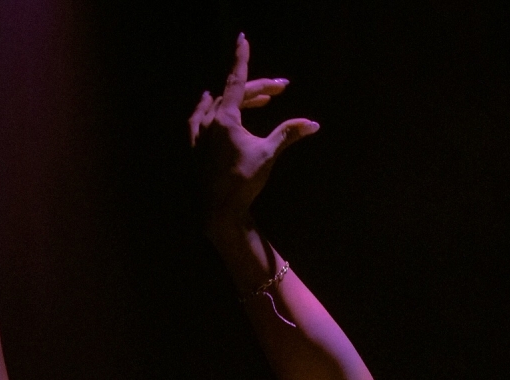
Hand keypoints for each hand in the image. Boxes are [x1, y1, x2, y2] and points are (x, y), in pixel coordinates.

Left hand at [189, 34, 318, 225]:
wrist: (220, 210)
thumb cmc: (244, 182)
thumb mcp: (268, 155)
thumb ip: (288, 134)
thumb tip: (313, 124)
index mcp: (225, 119)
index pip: (236, 80)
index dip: (241, 59)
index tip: (243, 38)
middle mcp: (209, 121)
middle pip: (233, 94)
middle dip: (257, 89)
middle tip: (279, 90)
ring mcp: (199, 134)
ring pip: (216, 105)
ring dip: (236, 98)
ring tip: (253, 98)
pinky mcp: (195, 147)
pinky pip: (198, 118)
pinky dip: (207, 108)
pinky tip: (208, 103)